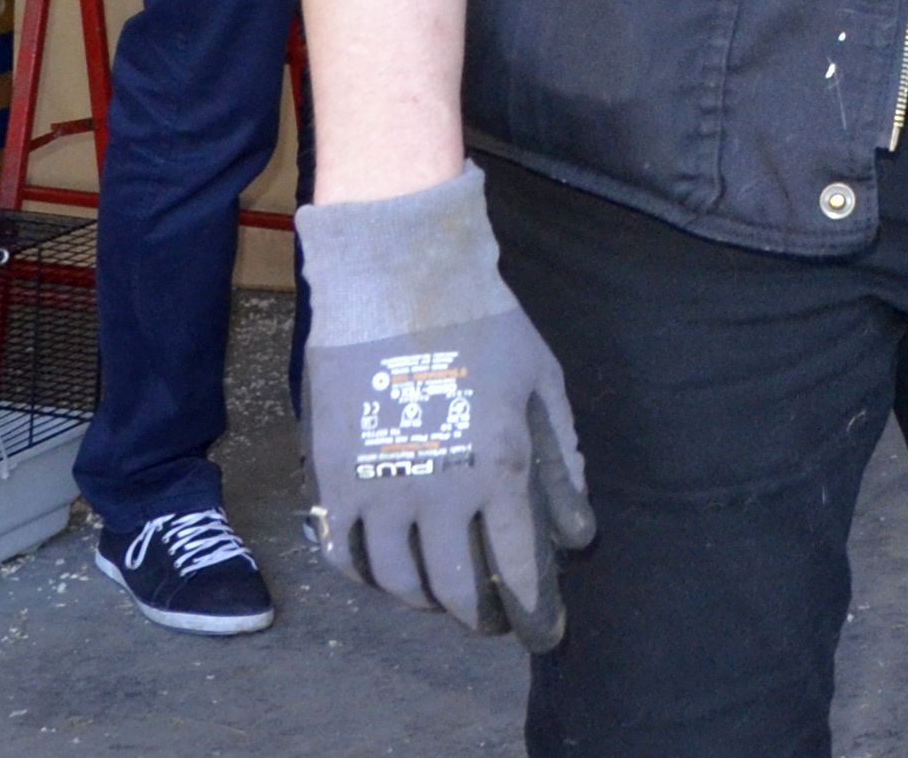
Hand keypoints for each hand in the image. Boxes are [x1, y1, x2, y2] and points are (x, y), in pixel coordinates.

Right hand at [296, 166, 595, 649]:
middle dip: (479, 616)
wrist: (397, 279)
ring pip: (396, 583)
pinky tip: (387, 571)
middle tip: (491, 619)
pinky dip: (367, 576)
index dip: (534, 610)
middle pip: (454, 589)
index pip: (517, 567)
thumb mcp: (543, 380)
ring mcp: (376, 489)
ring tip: (443, 596)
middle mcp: (435, 492)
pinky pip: (343, 554)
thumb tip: (576, 527)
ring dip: (424, 601)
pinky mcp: (330, 478)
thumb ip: (563, 456)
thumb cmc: (483, 322)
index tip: (545, 630)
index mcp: (497, 468)